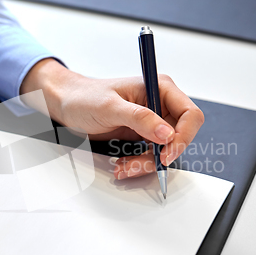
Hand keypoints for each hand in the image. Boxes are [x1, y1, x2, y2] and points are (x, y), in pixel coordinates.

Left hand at [20, 58, 203, 179]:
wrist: (66, 104)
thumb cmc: (84, 97)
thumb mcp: (110, 107)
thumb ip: (140, 118)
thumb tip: (166, 133)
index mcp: (159, 88)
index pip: (189, 114)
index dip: (183, 136)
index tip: (167, 153)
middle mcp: (159, 103)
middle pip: (179, 136)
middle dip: (163, 154)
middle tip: (142, 164)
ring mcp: (151, 120)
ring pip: (165, 150)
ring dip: (148, 163)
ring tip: (125, 167)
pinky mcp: (141, 134)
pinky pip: (150, 154)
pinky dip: (139, 163)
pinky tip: (124, 165)